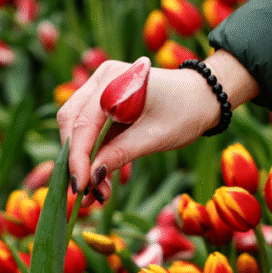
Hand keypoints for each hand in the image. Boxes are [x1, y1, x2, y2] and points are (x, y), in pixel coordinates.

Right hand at [57, 49, 259, 204]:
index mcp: (115, 80)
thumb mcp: (154, 138)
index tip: (79, 188)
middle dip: (76, 160)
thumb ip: (119, 155)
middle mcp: (102, 78)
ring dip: (82, 160)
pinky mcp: (102, 99)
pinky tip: (99, 179)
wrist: (201, 98)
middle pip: (71, 122)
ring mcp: (99, 86)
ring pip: (75, 126)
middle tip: (87, 194)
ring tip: (97, 192)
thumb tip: (90, 179)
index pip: (83, 123)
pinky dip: (90, 154)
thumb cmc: (184, 114)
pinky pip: (87, 128)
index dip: (77, 159)